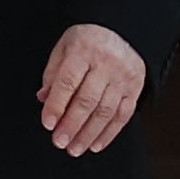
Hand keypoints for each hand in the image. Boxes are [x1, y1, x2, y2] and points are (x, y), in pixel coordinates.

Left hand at [40, 23, 146, 156]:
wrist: (122, 30)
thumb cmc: (87, 41)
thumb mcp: (64, 47)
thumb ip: (53, 74)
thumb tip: (44, 100)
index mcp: (83, 50)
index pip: (67, 82)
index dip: (56, 105)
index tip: (48, 124)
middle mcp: (106, 63)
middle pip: (87, 100)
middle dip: (71, 125)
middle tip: (59, 142)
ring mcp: (123, 77)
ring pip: (105, 111)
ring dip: (88, 134)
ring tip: (75, 148)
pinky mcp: (135, 88)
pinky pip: (123, 115)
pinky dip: (109, 133)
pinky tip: (96, 145)